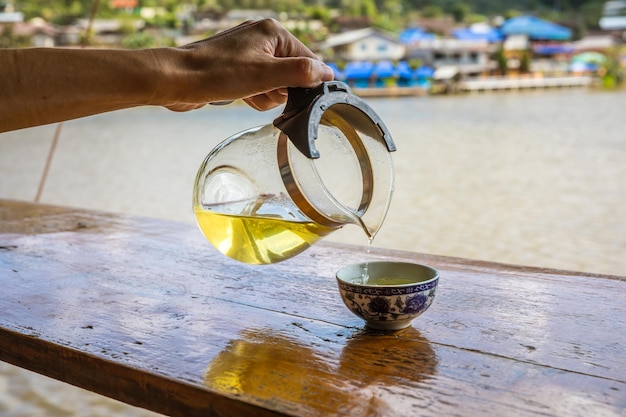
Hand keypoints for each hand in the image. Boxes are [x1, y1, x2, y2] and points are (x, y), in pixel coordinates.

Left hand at [157, 19, 334, 111]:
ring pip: (276, 83)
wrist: (176, 80)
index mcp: (273, 32)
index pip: (308, 60)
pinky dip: (254, 95)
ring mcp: (249, 53)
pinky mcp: (238, 67)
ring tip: (248, 94)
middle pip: (293, 73)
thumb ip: (301, 73)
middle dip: (280, 90)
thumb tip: (328, 73)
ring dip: (266, 95)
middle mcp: (262, 38)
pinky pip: (260, 86)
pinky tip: (241, 96)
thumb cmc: (216, 74)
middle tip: (261, 91)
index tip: (293, 95)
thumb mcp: (265, 76)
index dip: (305, 82)